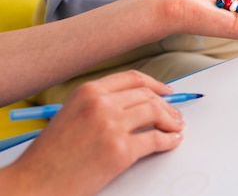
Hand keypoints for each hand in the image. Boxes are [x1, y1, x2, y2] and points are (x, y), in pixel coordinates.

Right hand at [7, 71, 183, 194]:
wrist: (34, 184)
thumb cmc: (50, 155)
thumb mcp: (69, 114)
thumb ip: (98, 104)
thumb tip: (133, 104)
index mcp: (88, 92)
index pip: (133, 79)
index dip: (155, 84)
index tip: (167, 91)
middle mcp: (101, 104)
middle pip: (147, 95)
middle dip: (166, 105)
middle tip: (175, 114)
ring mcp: (112, 126)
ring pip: (155, 113)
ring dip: (171, 120)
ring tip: (176, 127)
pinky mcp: (121, 151)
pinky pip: (156, 139)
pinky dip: (170, 140)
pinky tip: (173, 141)